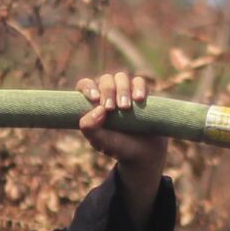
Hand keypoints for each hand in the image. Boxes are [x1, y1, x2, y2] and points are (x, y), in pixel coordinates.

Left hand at [77, 70, 163, 217]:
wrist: (144, 154)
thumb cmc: (118, 147)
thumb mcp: (101, 142)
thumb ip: (90, 129)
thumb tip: (97, 109)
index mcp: (94, 104)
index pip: (85, 85)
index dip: (88, 87)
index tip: (95, 99)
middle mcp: (109, 95)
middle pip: (105, 80)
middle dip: (108, 91)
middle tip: (111, 108)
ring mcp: (126, 93)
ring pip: (121, 77)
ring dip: (122, 89)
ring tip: (126, 108)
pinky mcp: (141, 94)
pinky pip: (139, 81)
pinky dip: (138, 87)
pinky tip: (139, 99)